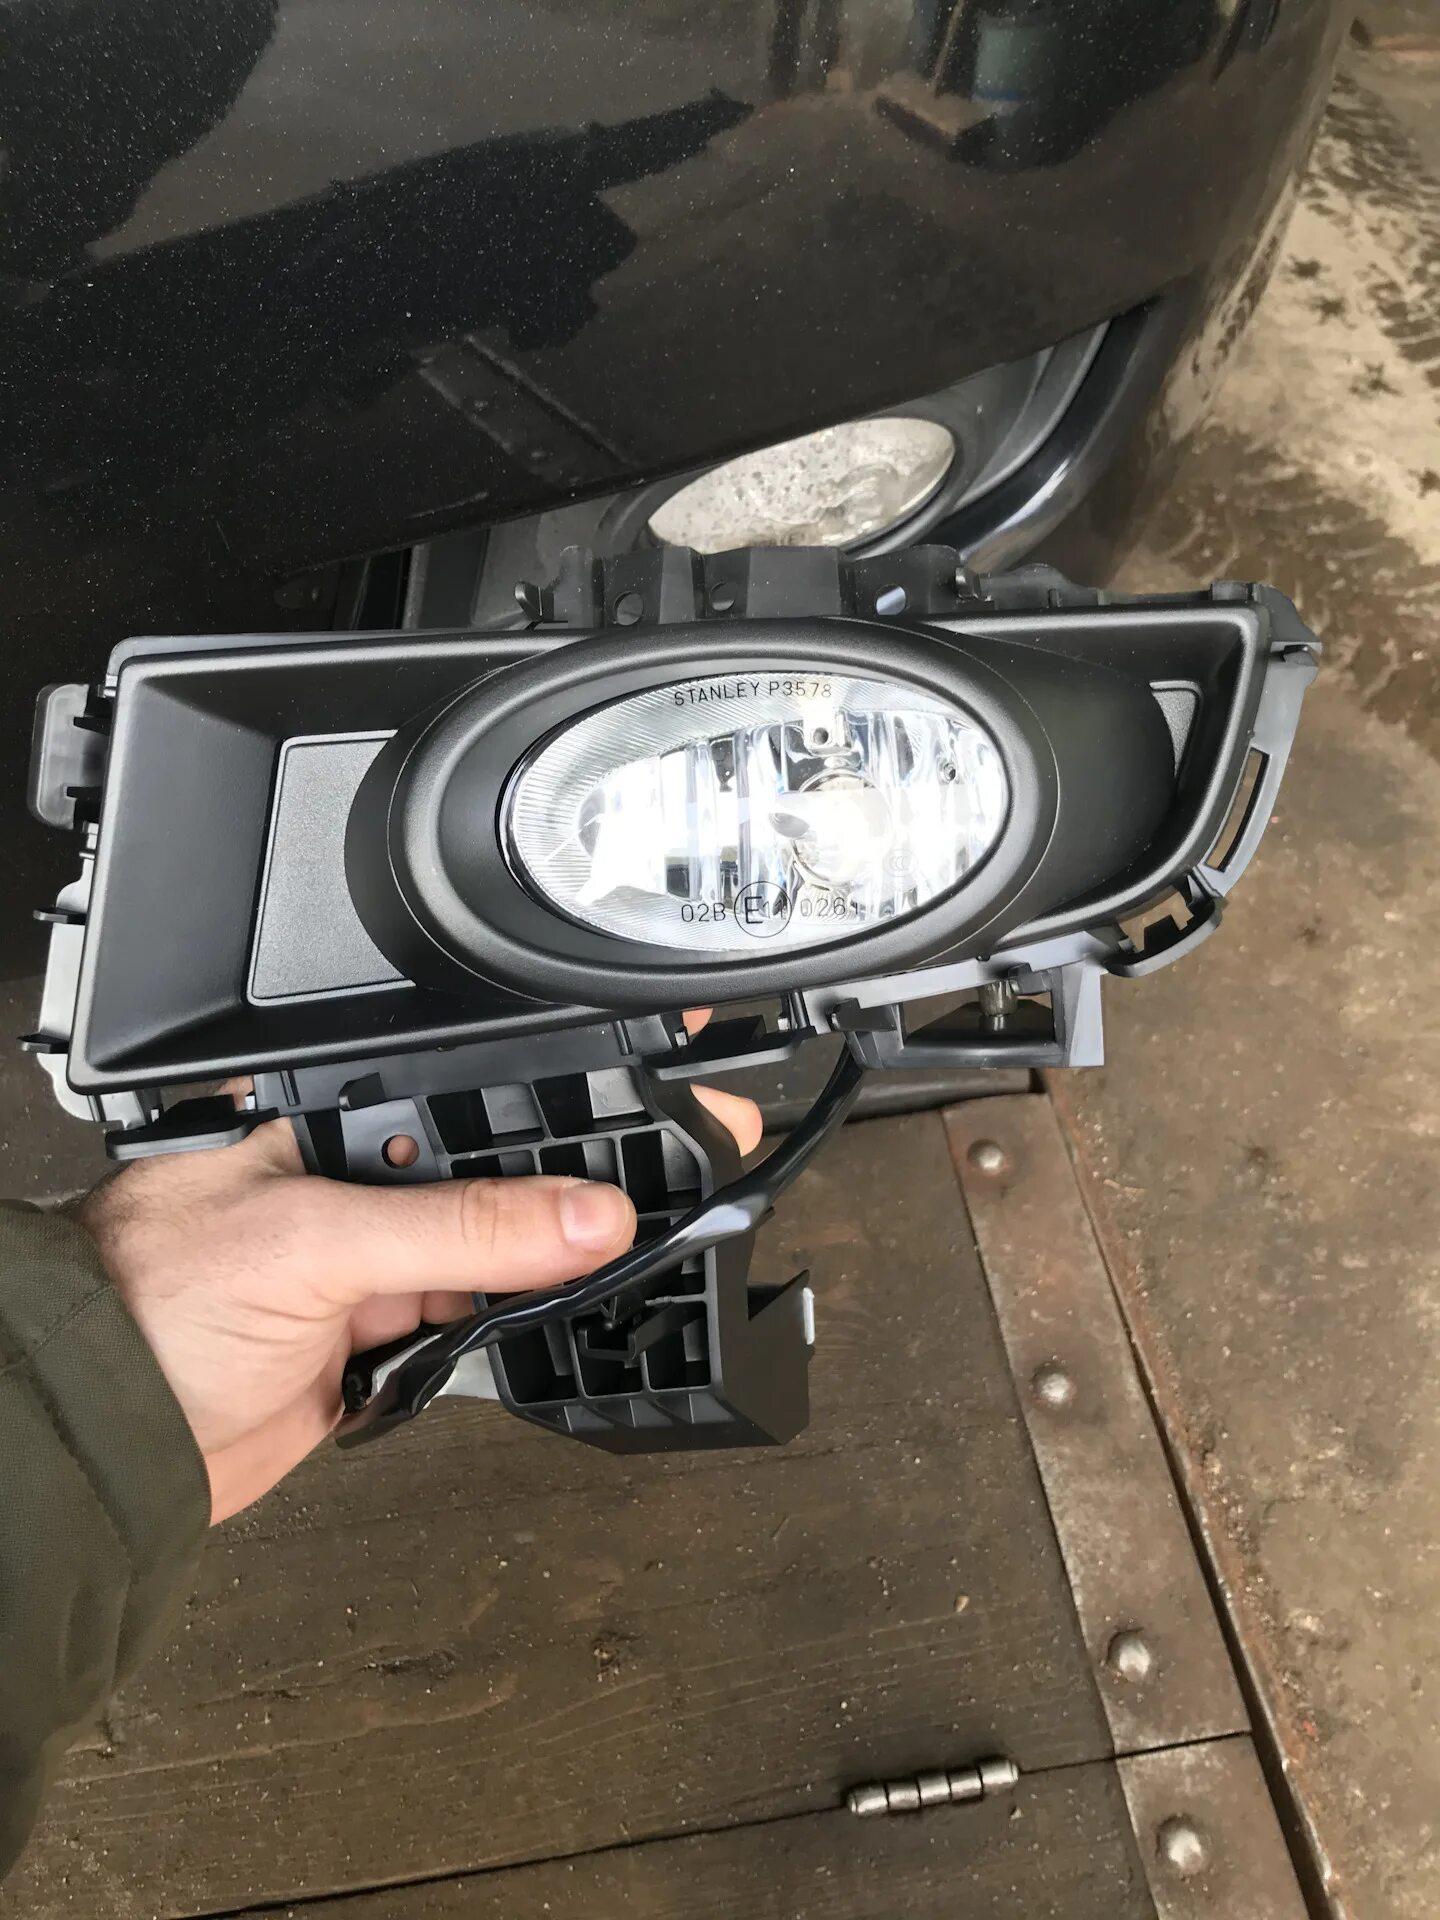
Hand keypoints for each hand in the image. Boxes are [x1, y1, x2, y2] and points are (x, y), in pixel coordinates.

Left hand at [77, 1018, 759, 1524]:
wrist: (100, 1449)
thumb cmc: (148, 1303)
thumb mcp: (320, 1241)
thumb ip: (461, 1227)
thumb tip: (584, 1217)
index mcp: (324, 1118)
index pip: (465, 1093)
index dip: (554, 1099)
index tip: (644, 1100)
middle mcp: (349, 1183)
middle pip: (489, 1174)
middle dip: (567, 1188)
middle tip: (658, 1185)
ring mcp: (361, 1266)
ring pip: (487, 1254)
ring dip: (541, 1266)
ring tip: (614, 1256)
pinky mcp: (368, 1343)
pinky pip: (466, 1324)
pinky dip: (503, 1328)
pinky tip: (540, 1317)